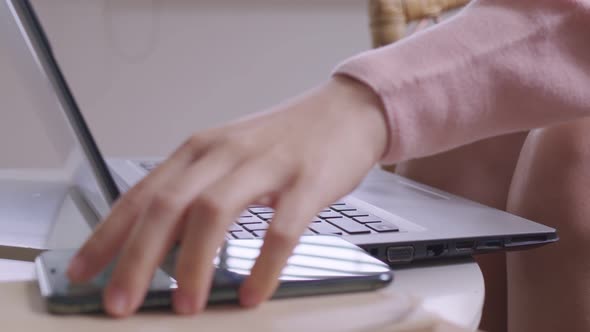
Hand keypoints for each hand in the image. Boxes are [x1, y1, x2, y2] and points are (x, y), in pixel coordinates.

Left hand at [66, 75, 387, 316]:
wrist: (344, 112)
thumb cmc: (284, 140)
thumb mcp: (230, 158)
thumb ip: (196, 194)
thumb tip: (163, 244)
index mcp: (200, 150)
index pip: (140, 194)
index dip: (107, 236)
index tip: (83, 272)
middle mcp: (224, 154)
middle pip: (167, 206)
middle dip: (137, 259)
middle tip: (120, 302)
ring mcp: (266, 165)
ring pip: (214, 213)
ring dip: (194, 265)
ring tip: (186, 306)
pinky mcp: (306, 182)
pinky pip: (280, 229)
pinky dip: (263, 265)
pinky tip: (253, 293)